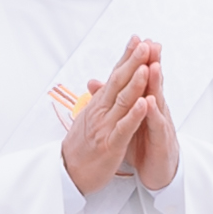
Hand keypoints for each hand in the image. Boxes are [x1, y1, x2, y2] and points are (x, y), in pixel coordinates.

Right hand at [59, 40, 158, 193]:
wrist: (66, 174)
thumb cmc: (79, 147)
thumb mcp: (88, 118)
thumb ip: (97, 100)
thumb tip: (98, 83)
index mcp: (98, 105)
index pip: (114, 76)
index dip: (126, 57)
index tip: (137, 39)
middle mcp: (101, 111)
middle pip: (119, 82)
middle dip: (133, 62)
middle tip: (144, 44)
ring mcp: (105, 127)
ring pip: (122, 101)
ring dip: (135, 82)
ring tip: (146, 65)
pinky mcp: (109, 145)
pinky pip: (124, 128)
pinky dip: (134, 114)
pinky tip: (144, 102)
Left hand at [118, 45, 182, 190]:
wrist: (158, 172)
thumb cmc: (142, 145)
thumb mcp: (125, 121)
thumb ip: (114, 100)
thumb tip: (97, 83)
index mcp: (145, 104)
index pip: (141, 78)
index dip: (138, 60)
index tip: (136, 40)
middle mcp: (155, 110)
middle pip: (153, 83)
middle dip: (152, 62)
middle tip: (150, 43)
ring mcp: (160, 124)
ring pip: (158, 100)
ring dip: (155, 82)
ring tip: (153, 65)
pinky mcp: (162, 142)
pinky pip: (157, 126)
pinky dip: (153, 114)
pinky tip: (150, 102)